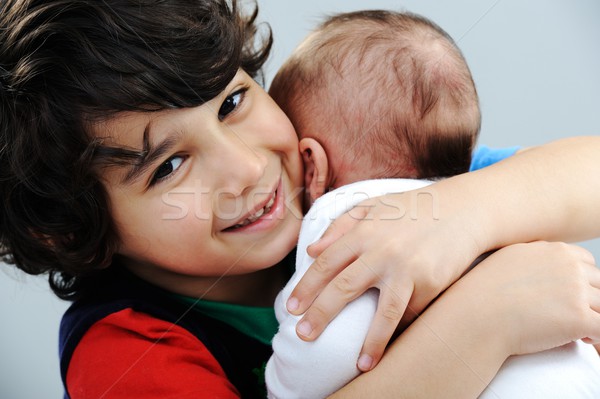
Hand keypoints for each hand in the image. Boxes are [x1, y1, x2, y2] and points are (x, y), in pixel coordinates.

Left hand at [286, 188, 483, 370]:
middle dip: (321, 314)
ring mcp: (409, 269)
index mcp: (364, 231)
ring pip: (384, 312)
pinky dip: (400, 330)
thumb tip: (311, 251)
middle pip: (344, 287)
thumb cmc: (412, 209)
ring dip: (371, 341)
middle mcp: (384, 250)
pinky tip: (390, 345)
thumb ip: (340, 226)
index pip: (326, 262)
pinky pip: (412, 313)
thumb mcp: (373, 207)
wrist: (464, 210)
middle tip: (303, 335)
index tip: (292, 308)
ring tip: (359, 364)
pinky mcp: (433, 283)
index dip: (306, 287)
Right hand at [449, 241, 599, 354]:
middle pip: (598, 283)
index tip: (571, 297)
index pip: (586, 262)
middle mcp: (568, 266)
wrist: (476, 316)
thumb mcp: (508, 260)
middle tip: (573, 317)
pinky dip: (599, 337)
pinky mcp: (579, 318)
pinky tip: (584, 341)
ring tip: (578, 332)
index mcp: (553, 251)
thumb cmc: (483, 293)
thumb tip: (545, 273)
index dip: (582, 281)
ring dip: (594, 318)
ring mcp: (576, 291)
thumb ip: (533, 259)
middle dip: (590, 300)